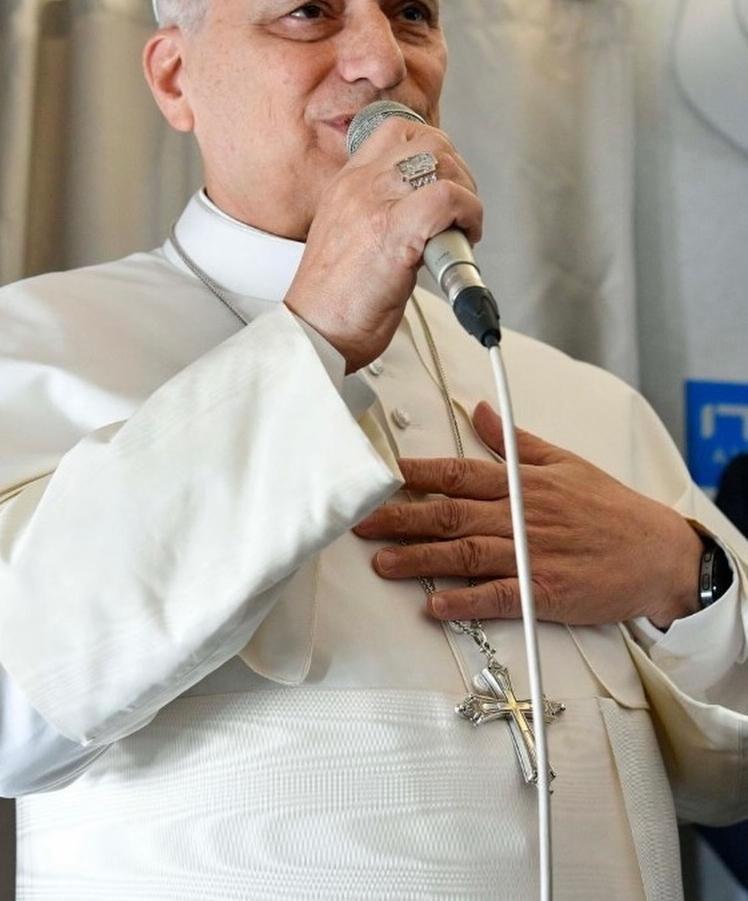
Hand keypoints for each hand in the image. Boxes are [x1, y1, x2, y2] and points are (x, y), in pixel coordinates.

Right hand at [284, 117, 481, 371]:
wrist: (316, 330)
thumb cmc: (335, 298)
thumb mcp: (349, 235)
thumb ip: (380, 211)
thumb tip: (426, 208)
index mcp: (345, 183)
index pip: (395, 131)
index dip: (434, 148)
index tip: (445, 180)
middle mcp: (358, 186)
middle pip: (428, 140)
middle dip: (458, 170)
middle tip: (460, 208)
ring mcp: (374, 204)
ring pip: (442, 163)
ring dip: (467, 194)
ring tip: (461, 227)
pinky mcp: (393, 231)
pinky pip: (448, 197)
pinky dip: (469, 214)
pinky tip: (465, 237)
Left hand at [353, 401, 704, 628]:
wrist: (658, 553)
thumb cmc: (610, 507)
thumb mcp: (564, 461)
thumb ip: (516, 440)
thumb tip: (481, 412)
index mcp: (521, 483)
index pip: (457, 473)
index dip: (415, 474)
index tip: (379, 475)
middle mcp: (518, 517)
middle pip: (448, 514)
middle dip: (399, 517)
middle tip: (359, 522)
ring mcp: (529, 556)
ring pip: (463, 555)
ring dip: (419, 560)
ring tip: (381, 563)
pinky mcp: (543, 593)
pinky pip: (496, 597)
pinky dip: (464, 602)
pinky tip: (434, 606)